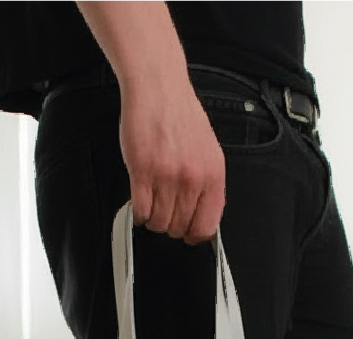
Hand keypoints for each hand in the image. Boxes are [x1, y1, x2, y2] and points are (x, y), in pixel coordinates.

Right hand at [119, 77, 225, 243]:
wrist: (159, 89)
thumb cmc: (181, 115)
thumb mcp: (208, 151)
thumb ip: (208, 183)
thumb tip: (202, 215)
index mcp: (213, 174)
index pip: (207, 225)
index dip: (195, 235)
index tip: (188, 234)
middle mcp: (192, 178)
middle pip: (180, 227)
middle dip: (171, 225)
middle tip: (165, 212)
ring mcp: (167, 176)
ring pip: (159, 222)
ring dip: (153, 220)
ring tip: (151, 205)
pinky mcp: (142, 171)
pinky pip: (140, 210)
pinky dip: (138, 213)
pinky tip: (140, 202)